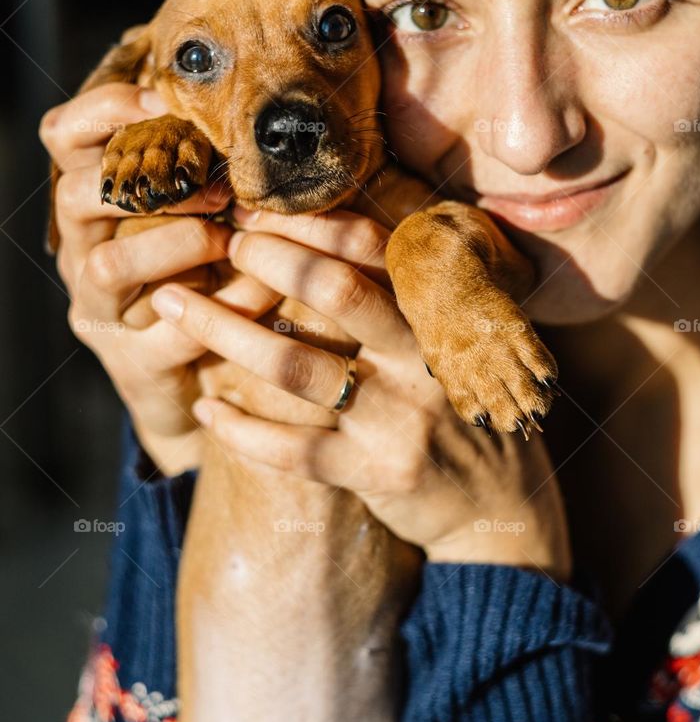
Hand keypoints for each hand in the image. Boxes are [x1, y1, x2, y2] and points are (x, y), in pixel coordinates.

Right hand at [39, 83, 275, 474]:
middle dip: (150, 180)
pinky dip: (225, 307)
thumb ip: (210, 168)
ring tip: (229, 241)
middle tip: (216, 188)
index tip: (163, 101)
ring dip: (177, 243)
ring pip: (108, 264)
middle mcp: (81, 253)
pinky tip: (268, 292)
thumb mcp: (205, 214)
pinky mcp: (136, 364)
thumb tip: (256, 112)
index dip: (105, 109)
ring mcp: (102, 313)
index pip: (62, 136)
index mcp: (93, 203)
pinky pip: (171, 331)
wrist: (204, 383)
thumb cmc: (210, 275)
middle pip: (74, 195)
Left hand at [148, 207, 571, 579]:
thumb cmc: (458, 415)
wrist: (502, 513)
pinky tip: (205, 408)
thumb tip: (324, 245)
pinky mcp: (379, 474)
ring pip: (299, 368)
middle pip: (336, 292)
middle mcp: (420, 360)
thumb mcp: (447, 348)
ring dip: (226, 334)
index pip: (375, 250)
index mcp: (436, 318)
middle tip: (220, 244)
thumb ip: (401, 304)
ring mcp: (399, 419)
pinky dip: (242, 429)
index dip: (313, 223)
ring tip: (175, 308)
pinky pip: (295, 451)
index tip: (260, 209)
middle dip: (269, 261)